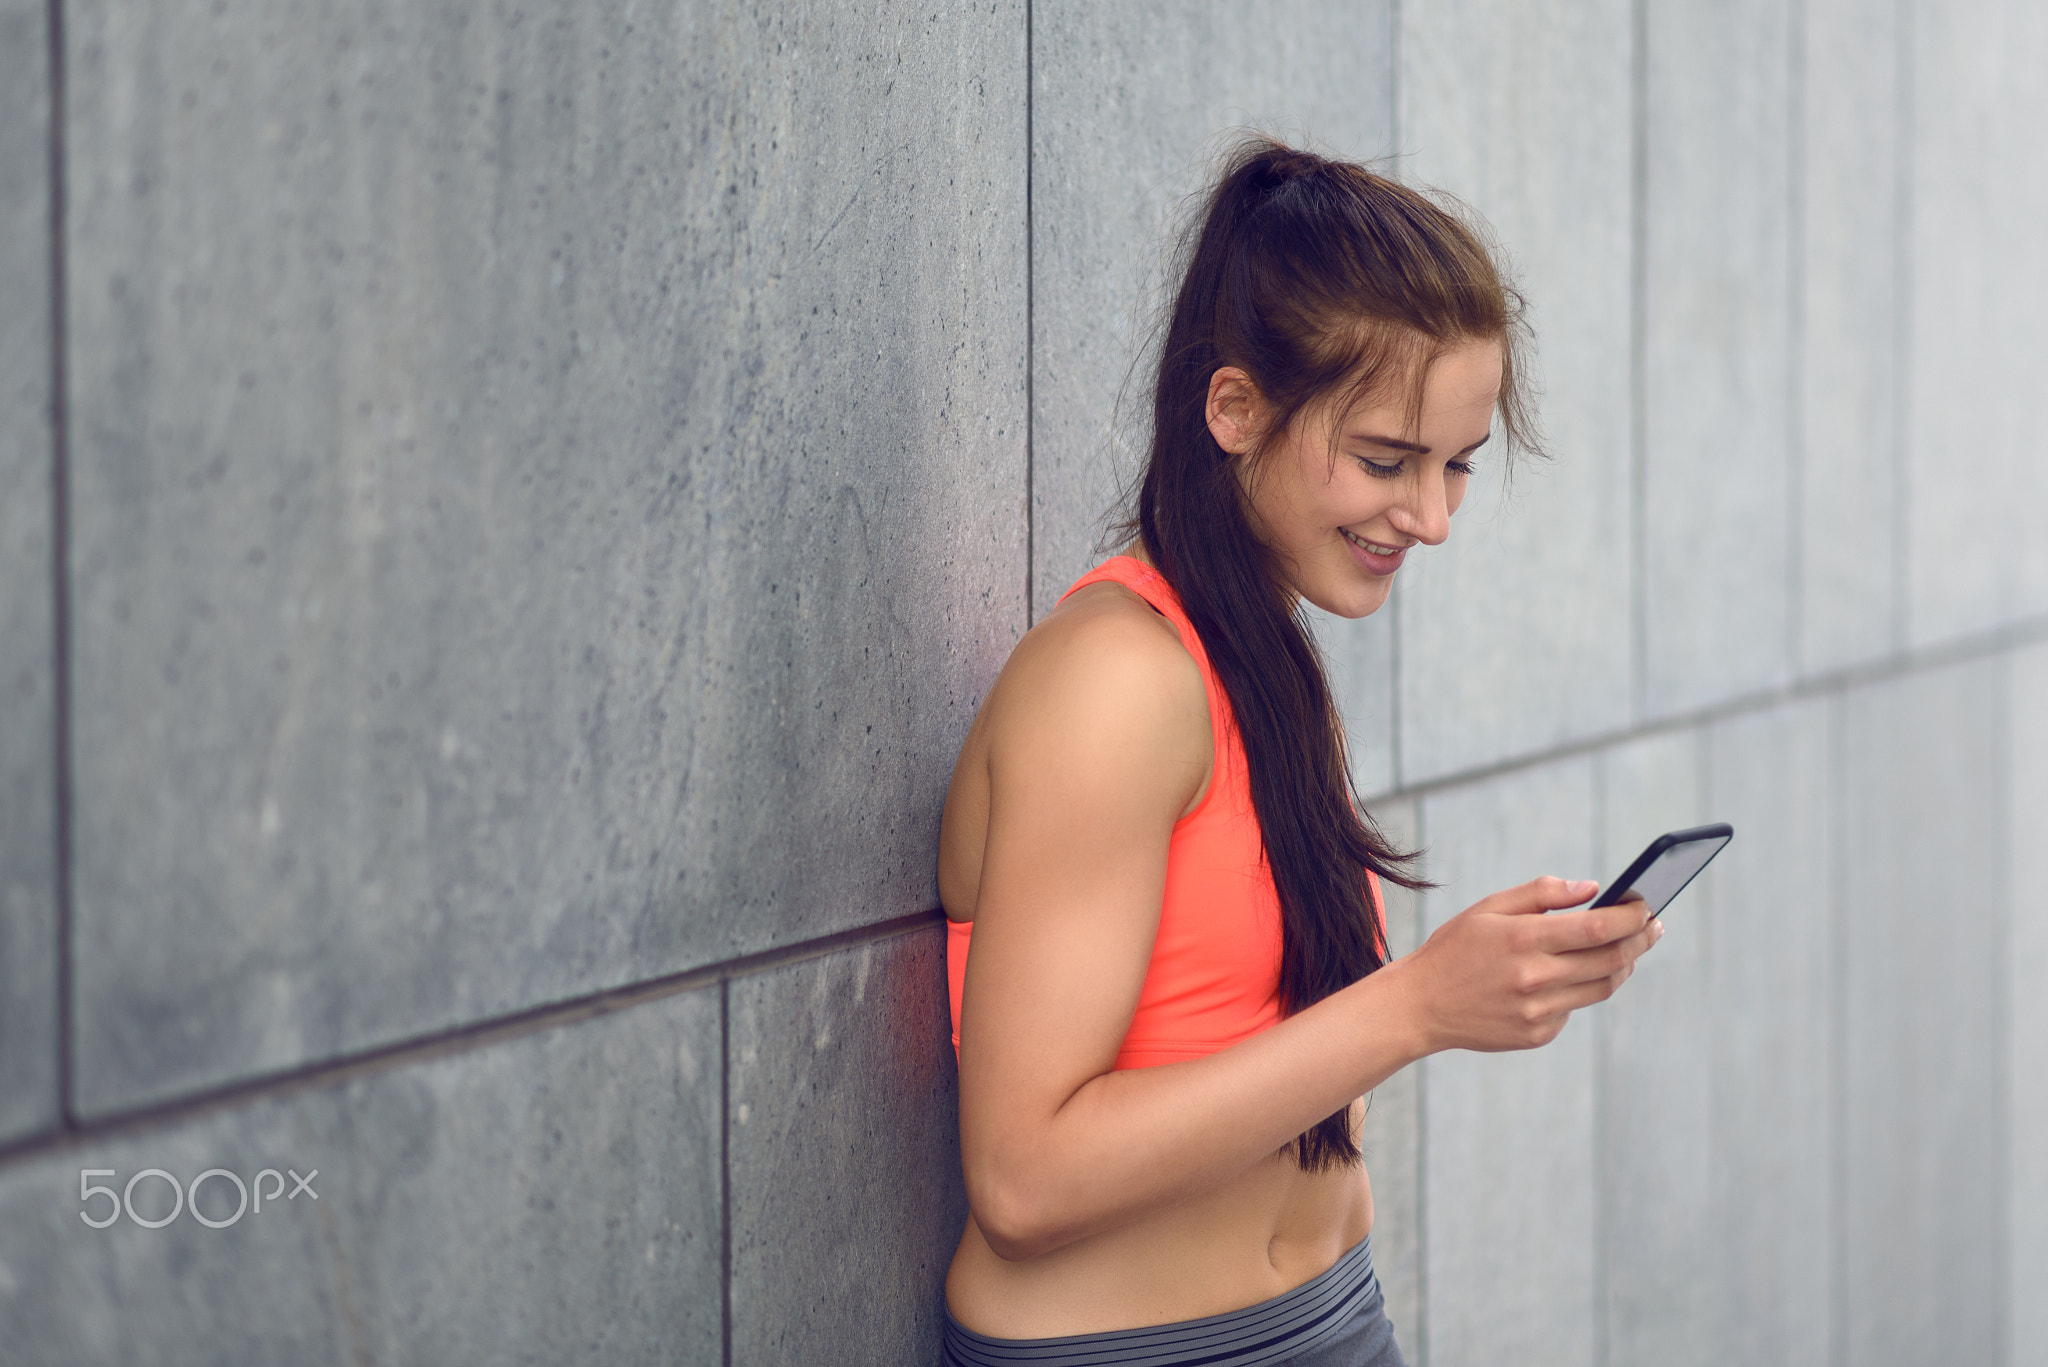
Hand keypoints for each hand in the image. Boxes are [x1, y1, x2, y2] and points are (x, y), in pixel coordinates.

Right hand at [1399, 875, 1662, 1053]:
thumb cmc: (1454, 949)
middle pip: (1611, 960)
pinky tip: (1570, 976)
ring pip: (1602, 987)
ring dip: (1622, 965)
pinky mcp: (1537, 1034)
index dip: (1632, 918)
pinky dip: (1582, 989)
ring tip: (1626, 949)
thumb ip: (1541, 894)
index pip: (1598, 928)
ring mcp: (1538, 1011)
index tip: (1647, 907)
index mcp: (1523, 939)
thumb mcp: (1488, 908)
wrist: (1420, 1005)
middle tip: (1653, 927)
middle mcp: (1535, 978)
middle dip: (1641, 940)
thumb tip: (1592, 888)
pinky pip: (1575, 1008)